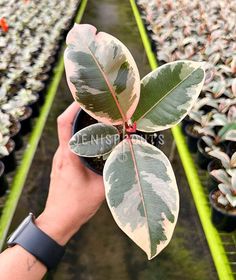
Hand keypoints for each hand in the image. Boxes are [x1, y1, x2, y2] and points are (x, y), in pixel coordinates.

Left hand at [36, 102, 104, 244]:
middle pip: (66, 122)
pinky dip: (80, 134)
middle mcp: (61, 153)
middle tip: (100, 104)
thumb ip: (115, 170)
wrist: (59, 220)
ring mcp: (60, 157)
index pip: (65, 123)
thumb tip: (129, 156)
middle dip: (81, 110)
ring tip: (100, 117)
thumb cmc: (77, 206)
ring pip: (68, 132)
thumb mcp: (101, 188)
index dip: (75, 107)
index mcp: (69, 156)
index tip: (89, 98)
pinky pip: (70, 141)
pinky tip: (94, 136)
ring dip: (81, 121)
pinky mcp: (63, 162)